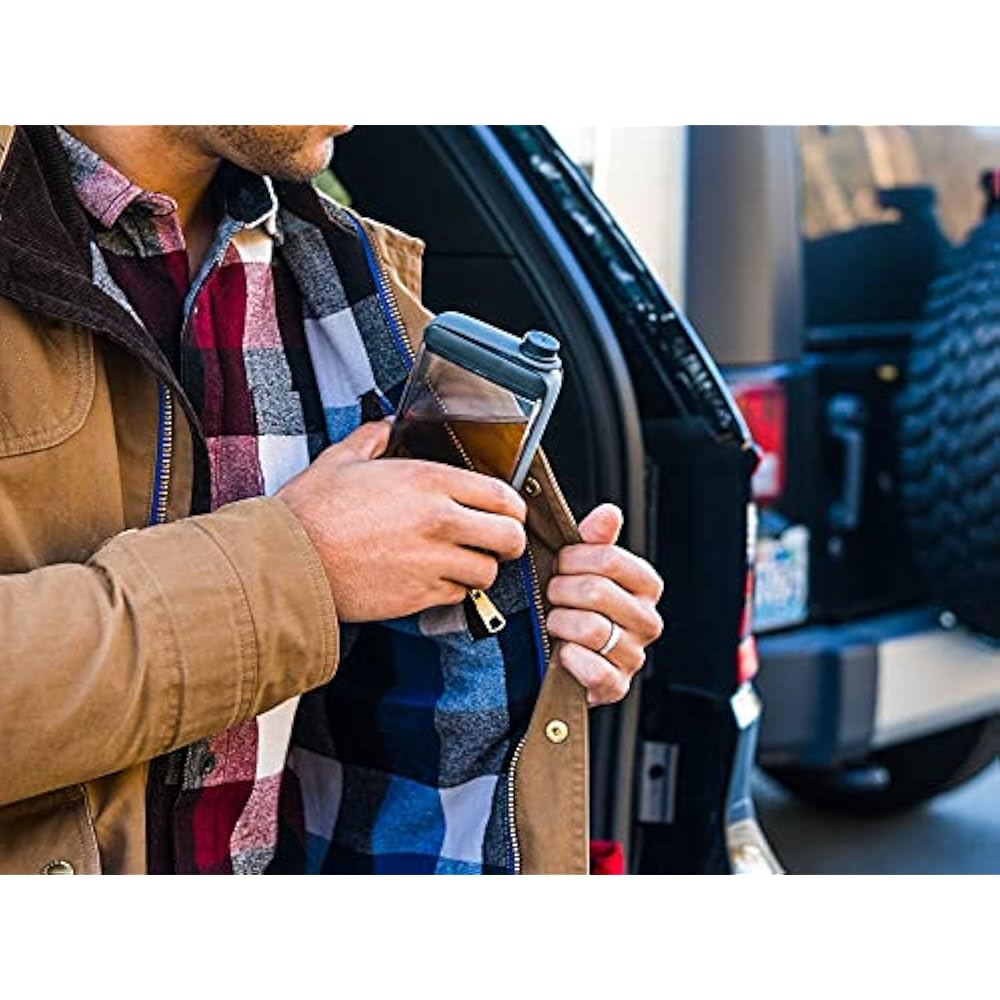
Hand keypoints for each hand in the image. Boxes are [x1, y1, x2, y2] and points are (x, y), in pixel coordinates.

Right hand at [276, 419, 526, 621]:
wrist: (288, 563)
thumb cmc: (309, 513)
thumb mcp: (340, 460)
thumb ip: (372, 438)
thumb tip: (385, 426)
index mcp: (428, 481)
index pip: (502, 495)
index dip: (513, 506)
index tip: (508, 511)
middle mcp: (440, 521)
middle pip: (510, 537)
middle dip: (509, 540)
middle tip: (496, 540)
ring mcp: (433, 562)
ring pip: (488, 572)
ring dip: (480, 568)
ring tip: (462, 561)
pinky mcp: (420, 597)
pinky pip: (459, 596)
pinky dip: (454, 590)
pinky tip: (434, 578)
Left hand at [546, 503, 663, 705]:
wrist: (556, 658)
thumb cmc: (571, 606)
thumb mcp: (580, 568)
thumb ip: (595, 540)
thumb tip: (609, 513)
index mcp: (645, 585)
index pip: (610, 559)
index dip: (572, 559)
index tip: (559, 564)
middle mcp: (647, 620)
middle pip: (597, 591)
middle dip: (561, 591)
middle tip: (551, 596)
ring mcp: (634, 655)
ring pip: (591, 628)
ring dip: (559, 623)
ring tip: (554, 623)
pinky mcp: (616, 686)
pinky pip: (592, 668)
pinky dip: (568, 658)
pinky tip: (562, 652)